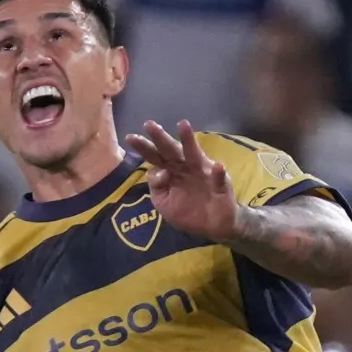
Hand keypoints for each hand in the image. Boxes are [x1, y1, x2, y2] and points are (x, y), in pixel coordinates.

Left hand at [127, 120, 238, 242]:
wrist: (213, 227)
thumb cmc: (186, 210)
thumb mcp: (163, 202)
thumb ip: (156, 186)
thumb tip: (158, 171)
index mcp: (171, 170)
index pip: (155, 156)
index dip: (143, 147)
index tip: (130, 137)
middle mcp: (185, 167)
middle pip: (171, 150)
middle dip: (160, 137)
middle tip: (149, 125)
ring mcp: (203, 173)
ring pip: (194, 155)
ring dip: (189, 141)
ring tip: (183, 125)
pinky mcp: (220, 185)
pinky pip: (219, 178)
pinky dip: (218, 173)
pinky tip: (217, 167)